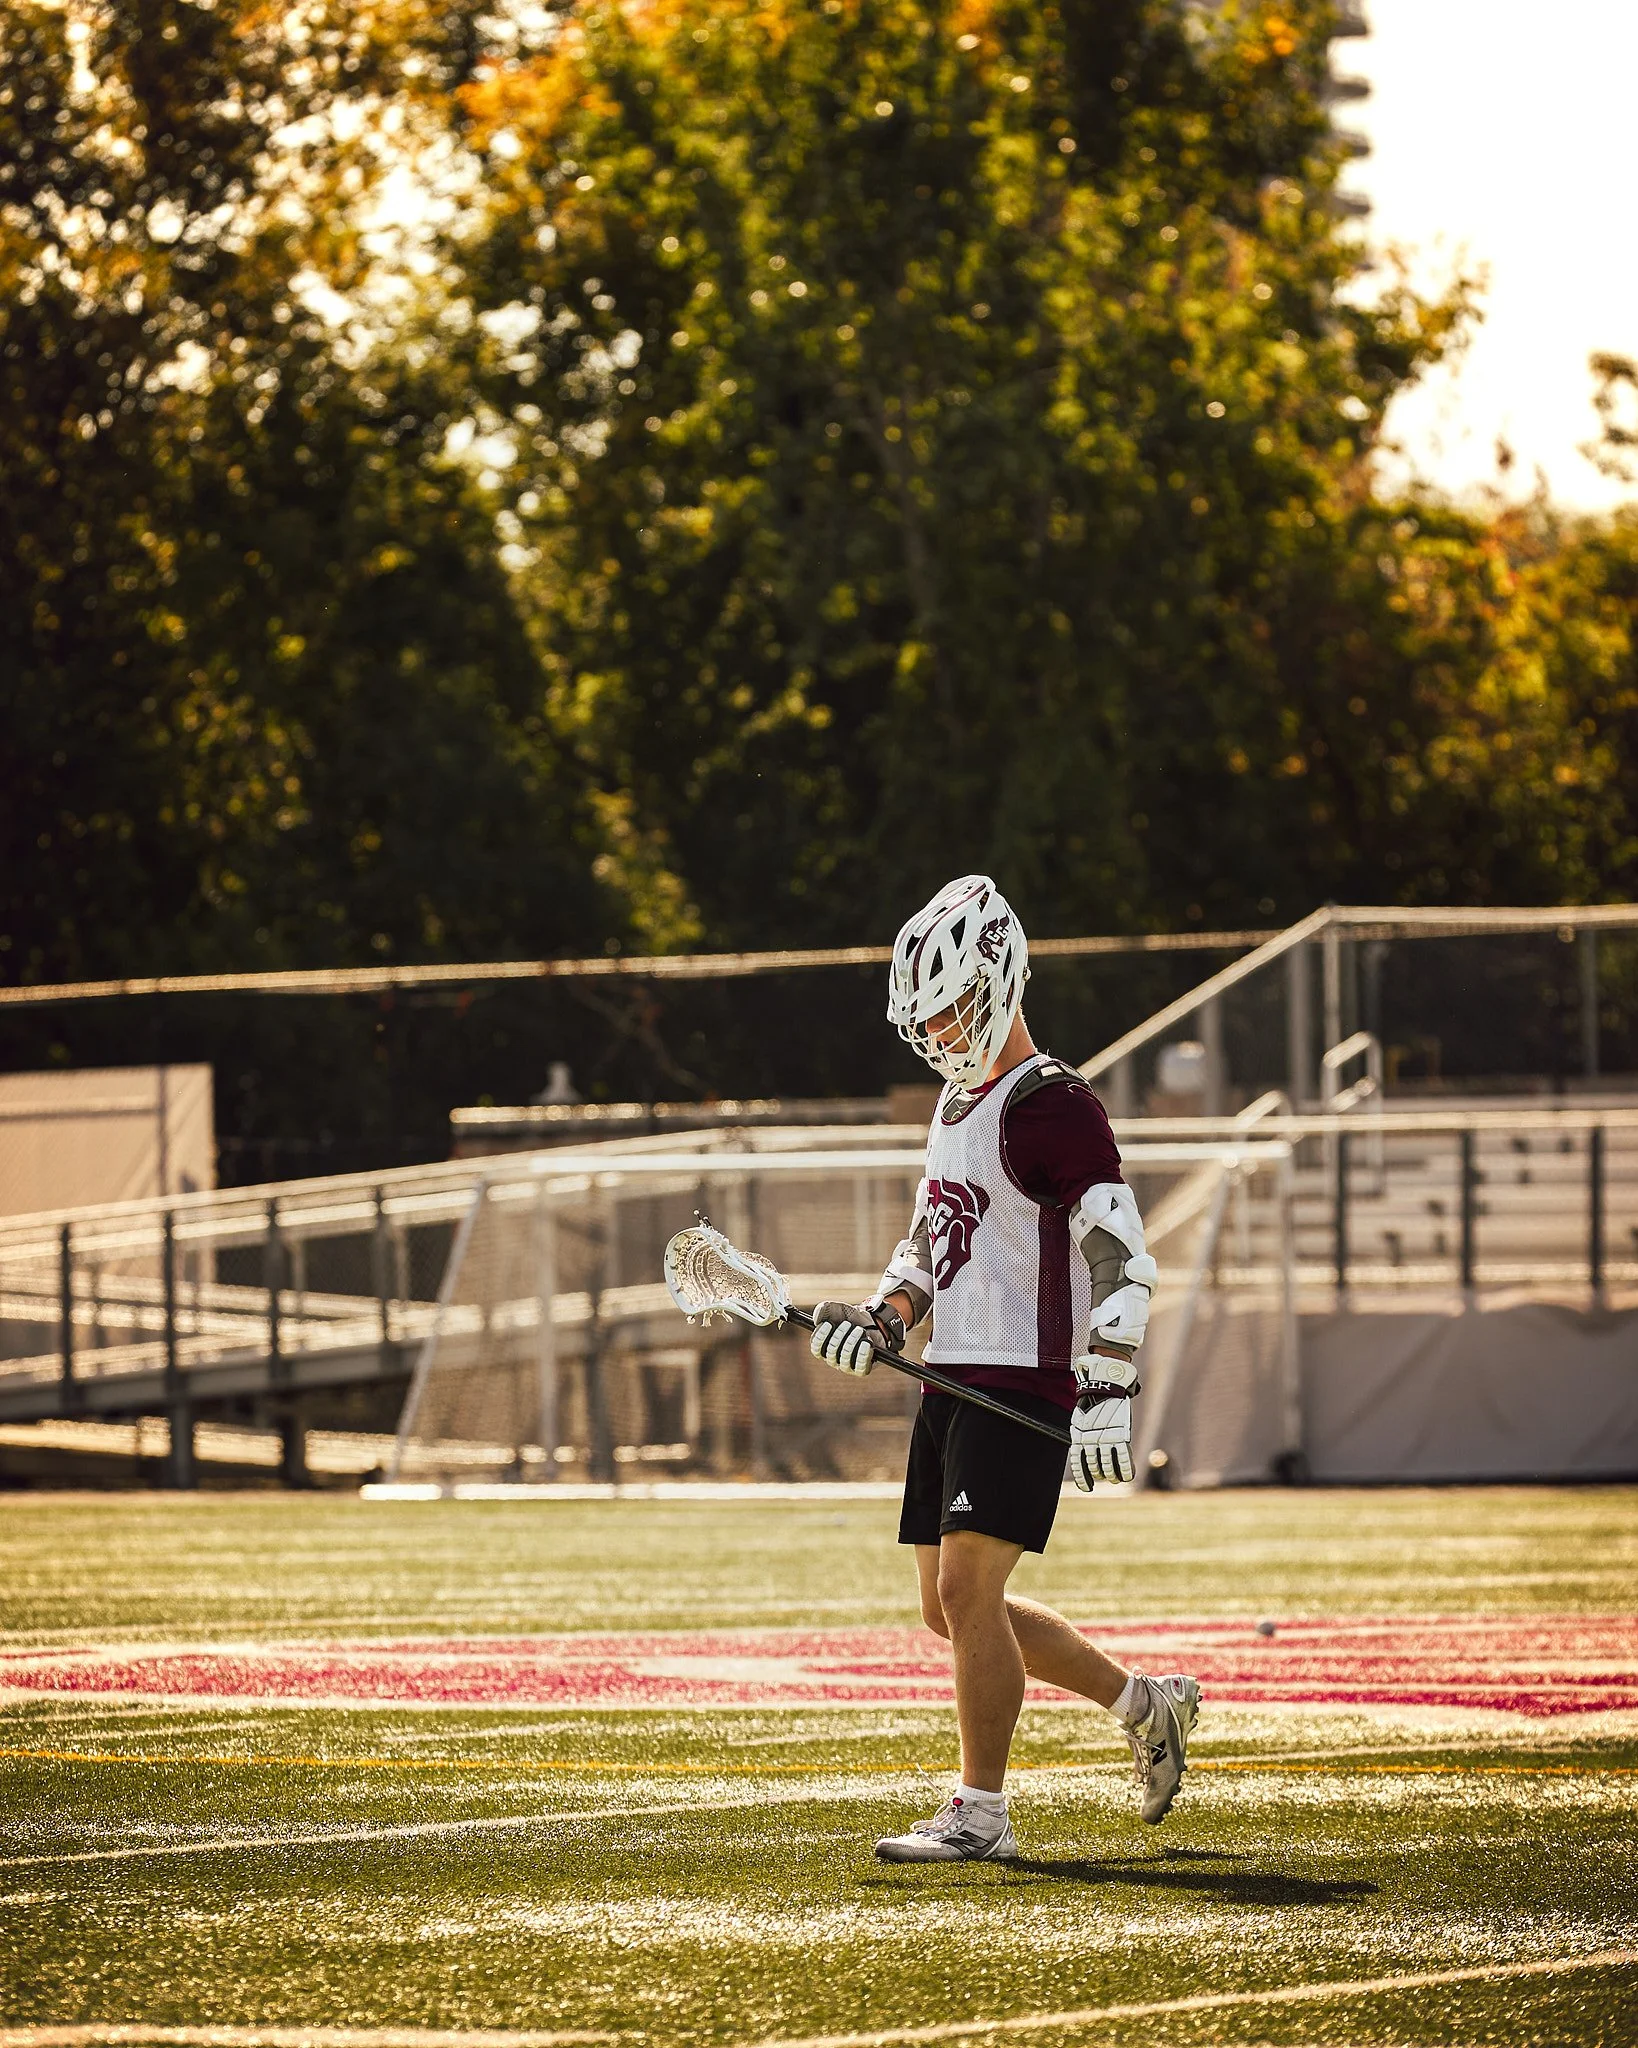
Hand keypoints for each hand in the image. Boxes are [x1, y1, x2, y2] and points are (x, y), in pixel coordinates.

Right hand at [809, 1300, 903, 1376]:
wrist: (874, 1323)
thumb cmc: (851, 1318)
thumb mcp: (837, 1308)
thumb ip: (824, 1309)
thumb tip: (816, 1319)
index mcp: (824, 1347)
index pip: (816, 1348)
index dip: (821, 1337)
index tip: (828, 1323)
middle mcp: (833, 1359)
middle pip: (831, 1352)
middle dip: (840, 1335)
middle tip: (848, 1323)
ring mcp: (847, 1366)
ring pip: (845, 1358)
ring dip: (852, 1341)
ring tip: (860, 1330)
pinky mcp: (861, 1370)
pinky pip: (859, 1366)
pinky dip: (863, 1353)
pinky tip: (866, 1342)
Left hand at [1069, 1352, 1136, 1489]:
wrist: (1104, 1384)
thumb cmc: (1091, 1400)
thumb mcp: (1080, 1417)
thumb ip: (1081, 1433)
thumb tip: (1082, 1448)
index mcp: (1078, 1436)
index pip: (1078, 1463)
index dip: (1082, 1478)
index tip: (1087, 1489)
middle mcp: (1090, 1441)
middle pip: (1094, 1467)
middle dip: (1100, 1474)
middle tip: (1107, 1476)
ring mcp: (1105, 1439)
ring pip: (1108, 1466)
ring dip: (1111, 1475)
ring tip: (1115, 1478)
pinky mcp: (1119, 1436)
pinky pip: (1122, 1458)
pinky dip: (1125, 1469)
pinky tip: (1127, 1477)